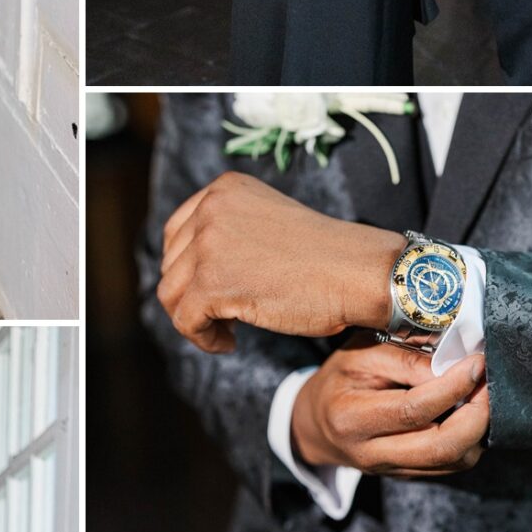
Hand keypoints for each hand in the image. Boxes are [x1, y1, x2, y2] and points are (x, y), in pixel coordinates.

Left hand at [158, 170, 402, 351]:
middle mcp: (211, 209)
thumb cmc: (326, 257)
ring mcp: (209, 244)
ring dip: (194, 319)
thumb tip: (189, 270)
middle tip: (223, 315)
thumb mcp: (267, 222)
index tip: (211, 290)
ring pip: (171, 294)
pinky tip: (229, 343)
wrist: (360, 273)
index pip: (177, 232)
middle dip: (191, 295)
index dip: (188, 268)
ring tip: (226, 331)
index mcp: (225, 189)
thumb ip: (229, 231)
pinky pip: (186, 321)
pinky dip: (203, 339)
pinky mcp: (212, 283)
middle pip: (172, 264)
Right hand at [291, 344, 489, 479]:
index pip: (413, 410)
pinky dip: (471, 439)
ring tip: (483, 395)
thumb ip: (404, 358)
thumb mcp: (360, 353)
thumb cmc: (340, 379)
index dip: (453, 386)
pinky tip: (471, 412)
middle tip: (490, 384)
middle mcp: (371, 453)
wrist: (316, 423)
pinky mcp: (408, 475)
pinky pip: (451, 465)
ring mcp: (391, 470)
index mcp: (351, 419)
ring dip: (479, 430)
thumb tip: (452, 365)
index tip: (476, 362)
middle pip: (440, 448)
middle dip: (477, 416)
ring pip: (453, 461)